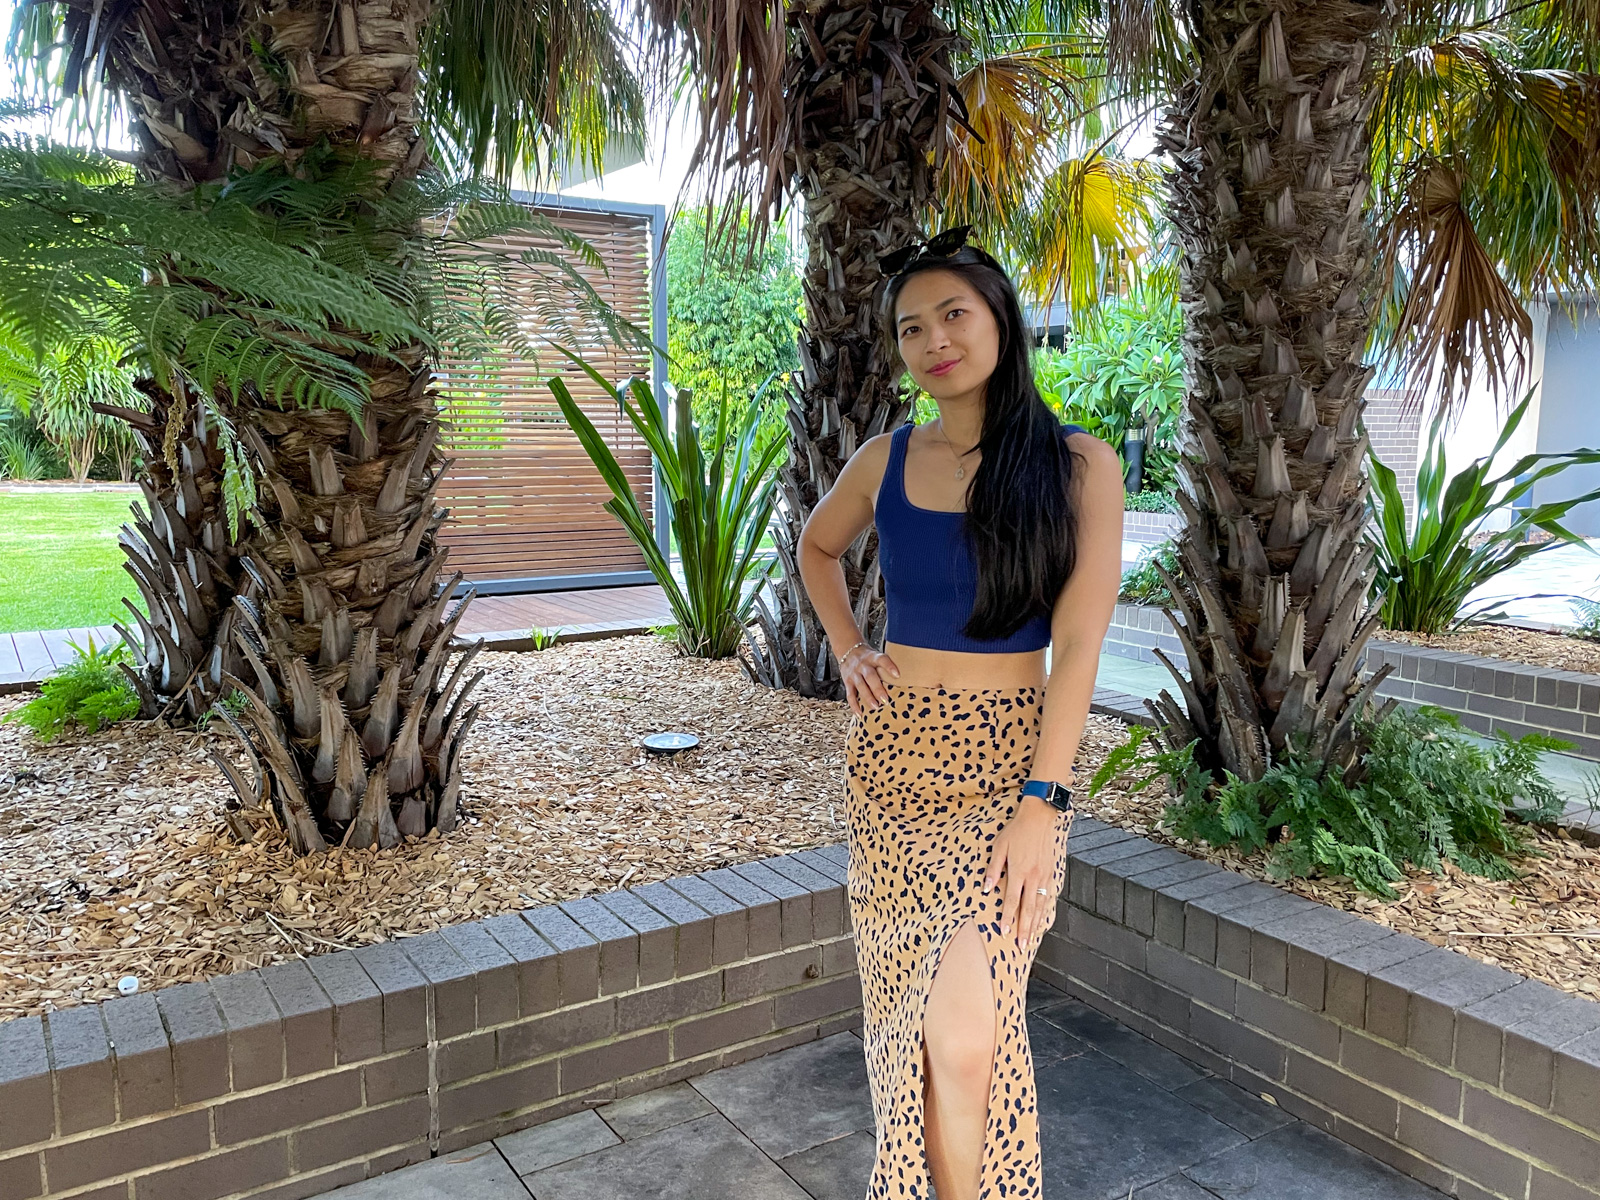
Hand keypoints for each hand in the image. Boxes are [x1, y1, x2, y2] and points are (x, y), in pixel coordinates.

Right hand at [843, 646, 899, 715]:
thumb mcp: (877, 655)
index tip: (897, 675)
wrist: (848, 651)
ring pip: (861, 686)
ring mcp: (854, 674)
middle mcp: (863, 665)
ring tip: (875, 707)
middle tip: (886, 700)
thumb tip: (908, 678)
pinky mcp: (847, 682)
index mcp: (873, 657)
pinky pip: (850, 695)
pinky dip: (854, 706)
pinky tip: (860, 714)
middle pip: (870, 676)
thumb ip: (887, 665)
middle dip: (878, 689)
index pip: (882, 659)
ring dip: (868, 697)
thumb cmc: (869, 658)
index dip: (889, 666)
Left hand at [982, 796, 1069, 946]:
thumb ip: (993, 869)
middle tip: (1022, 946)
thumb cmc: (1017, 830)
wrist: (1040, 817)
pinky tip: (1043, 919)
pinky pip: (1049, 896)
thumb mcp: (999, 847)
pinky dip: (1046, 910)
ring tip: (1032, 938)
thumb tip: (987, 888)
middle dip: (1025, 929)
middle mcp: (1034, 877)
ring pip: (1041, 905)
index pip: (1012, 901)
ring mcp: (1045, 876)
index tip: (1004, 932)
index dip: (1008, 918)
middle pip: (1029, 909)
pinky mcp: (1052, 872)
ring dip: (1036, 924)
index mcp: (1019, 871)